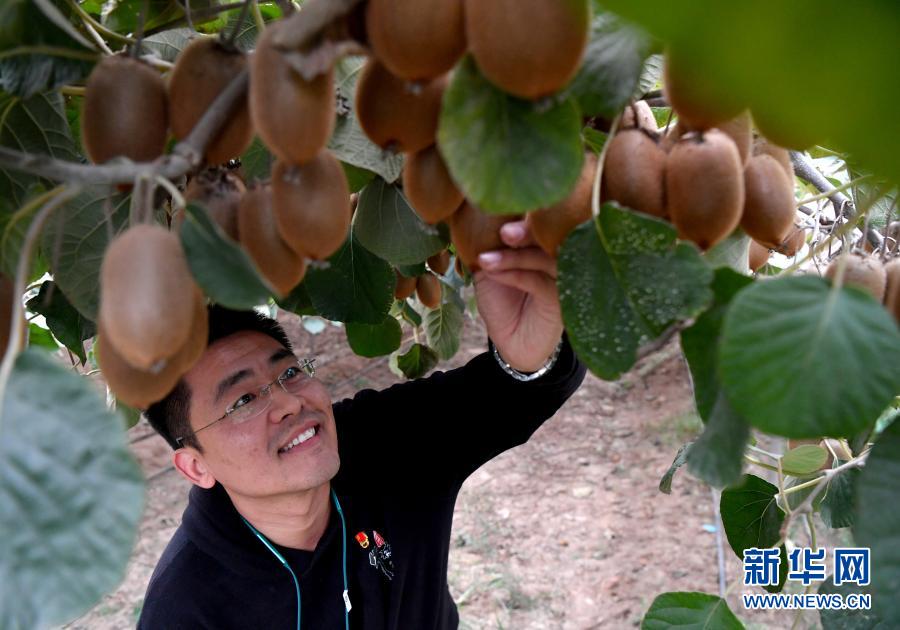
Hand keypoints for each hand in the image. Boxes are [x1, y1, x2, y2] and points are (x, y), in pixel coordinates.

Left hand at [473, 219, 563, 372]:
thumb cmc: (502, 302)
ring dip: (513, 256)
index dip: (523, 213)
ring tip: (485, 260)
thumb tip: (474, 217)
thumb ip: (489, 245)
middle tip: (503, 232)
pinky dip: (515, 274)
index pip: (540, 220)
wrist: (512, 342)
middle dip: (525, 230)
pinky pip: (539, 281)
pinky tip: (493, 272)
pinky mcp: (561, 300)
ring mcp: (563, 277)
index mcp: (544, 243)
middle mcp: (560, 257)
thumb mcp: (489, 270)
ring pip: (543, 257)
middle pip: (549, 234)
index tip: (495, 210)